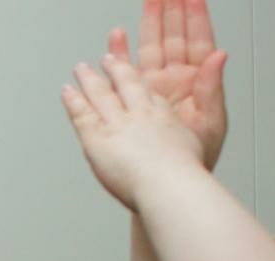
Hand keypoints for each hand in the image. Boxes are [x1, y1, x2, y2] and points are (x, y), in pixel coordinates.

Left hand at [61, 51, 205, 211]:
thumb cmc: (186, 173)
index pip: (147, 90)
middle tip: (105, 60)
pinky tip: (67, 92)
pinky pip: (82, 114)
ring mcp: (117, 124)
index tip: (130, 69)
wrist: (169, 186)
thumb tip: (207, 85)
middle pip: (124, 84)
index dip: (136, 77)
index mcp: (163, 114)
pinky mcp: (98, 139)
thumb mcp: (206, 134)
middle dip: (114, 68)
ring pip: (100, 95)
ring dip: (89, 80)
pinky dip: (73, 101)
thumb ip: (201, 109)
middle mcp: (139, 114)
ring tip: (81, 69)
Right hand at [119, 0, 227, 168]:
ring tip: (146, 3)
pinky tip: (118, 37)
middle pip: (173, 36)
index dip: (193, 16)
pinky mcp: (136, 100)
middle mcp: (176, 80)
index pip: (197, 39)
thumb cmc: (196, 159)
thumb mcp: (212, 123)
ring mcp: (156, 88)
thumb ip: (213, 87)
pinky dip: (123, 53)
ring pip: (151, 48)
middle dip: (168, 11)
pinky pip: (128, 70)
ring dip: (147, 25)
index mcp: (197, 81)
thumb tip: (219, 56)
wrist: (170, 183)